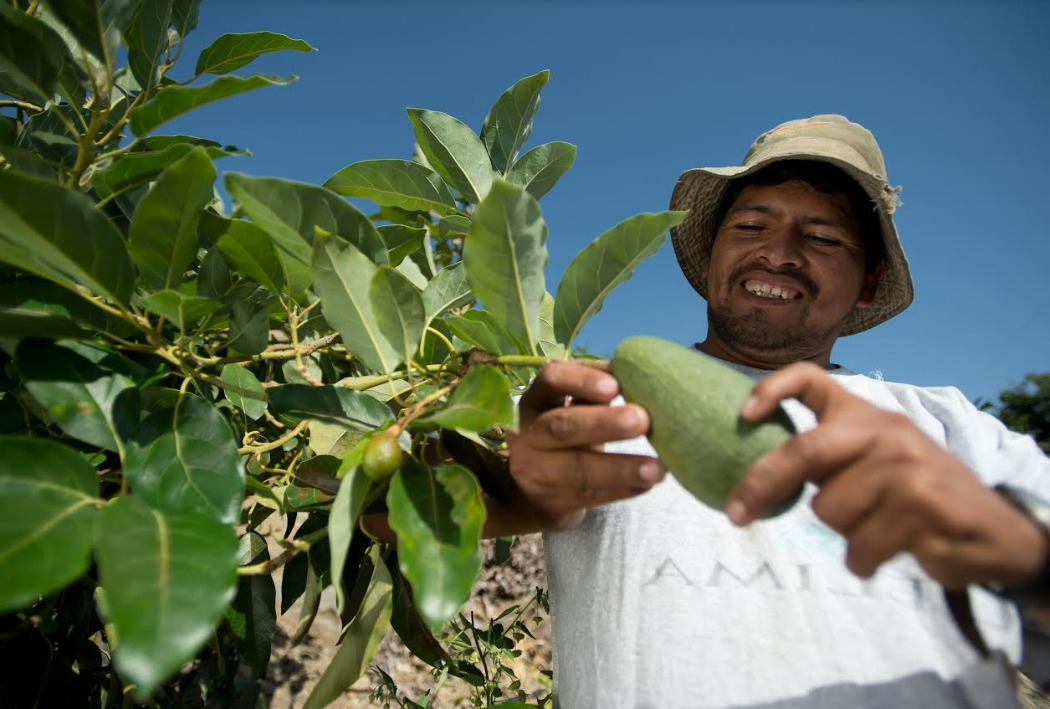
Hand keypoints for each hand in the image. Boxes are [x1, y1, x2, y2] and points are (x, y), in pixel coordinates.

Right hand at [503, 360, 664, 532]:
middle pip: (561, 425)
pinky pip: (588, 495)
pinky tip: (645, 484)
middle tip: (643, 420)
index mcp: (535, 400)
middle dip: (604, 423)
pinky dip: (621, 489)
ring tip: (658, 469)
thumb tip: (637, 373)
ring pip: (578, 468)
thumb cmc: (566, 439)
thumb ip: (596, 393)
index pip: (551, 380)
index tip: (615, 387)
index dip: (581, 381)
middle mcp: (527, 434)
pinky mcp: (549, 502)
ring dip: (621, 468)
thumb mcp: (572, 410)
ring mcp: (533, 471)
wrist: (532, 494)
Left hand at [725, 362, 1047, 589]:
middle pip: (804, 453)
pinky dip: (863, 560)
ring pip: (829, 509)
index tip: (741, 415)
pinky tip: (890, 549)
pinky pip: (859, 545)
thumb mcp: (874, 461)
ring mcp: (905, 464)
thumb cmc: (914, 496)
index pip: (810, 379)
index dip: (771, 389)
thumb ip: (828, 460)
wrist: (992, 530)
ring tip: (879, 526)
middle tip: (736, 516)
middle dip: (762, 485)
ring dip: (844, 532)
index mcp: (864, 414)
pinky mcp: (921, 504)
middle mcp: (884, 430)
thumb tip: (753, 478)